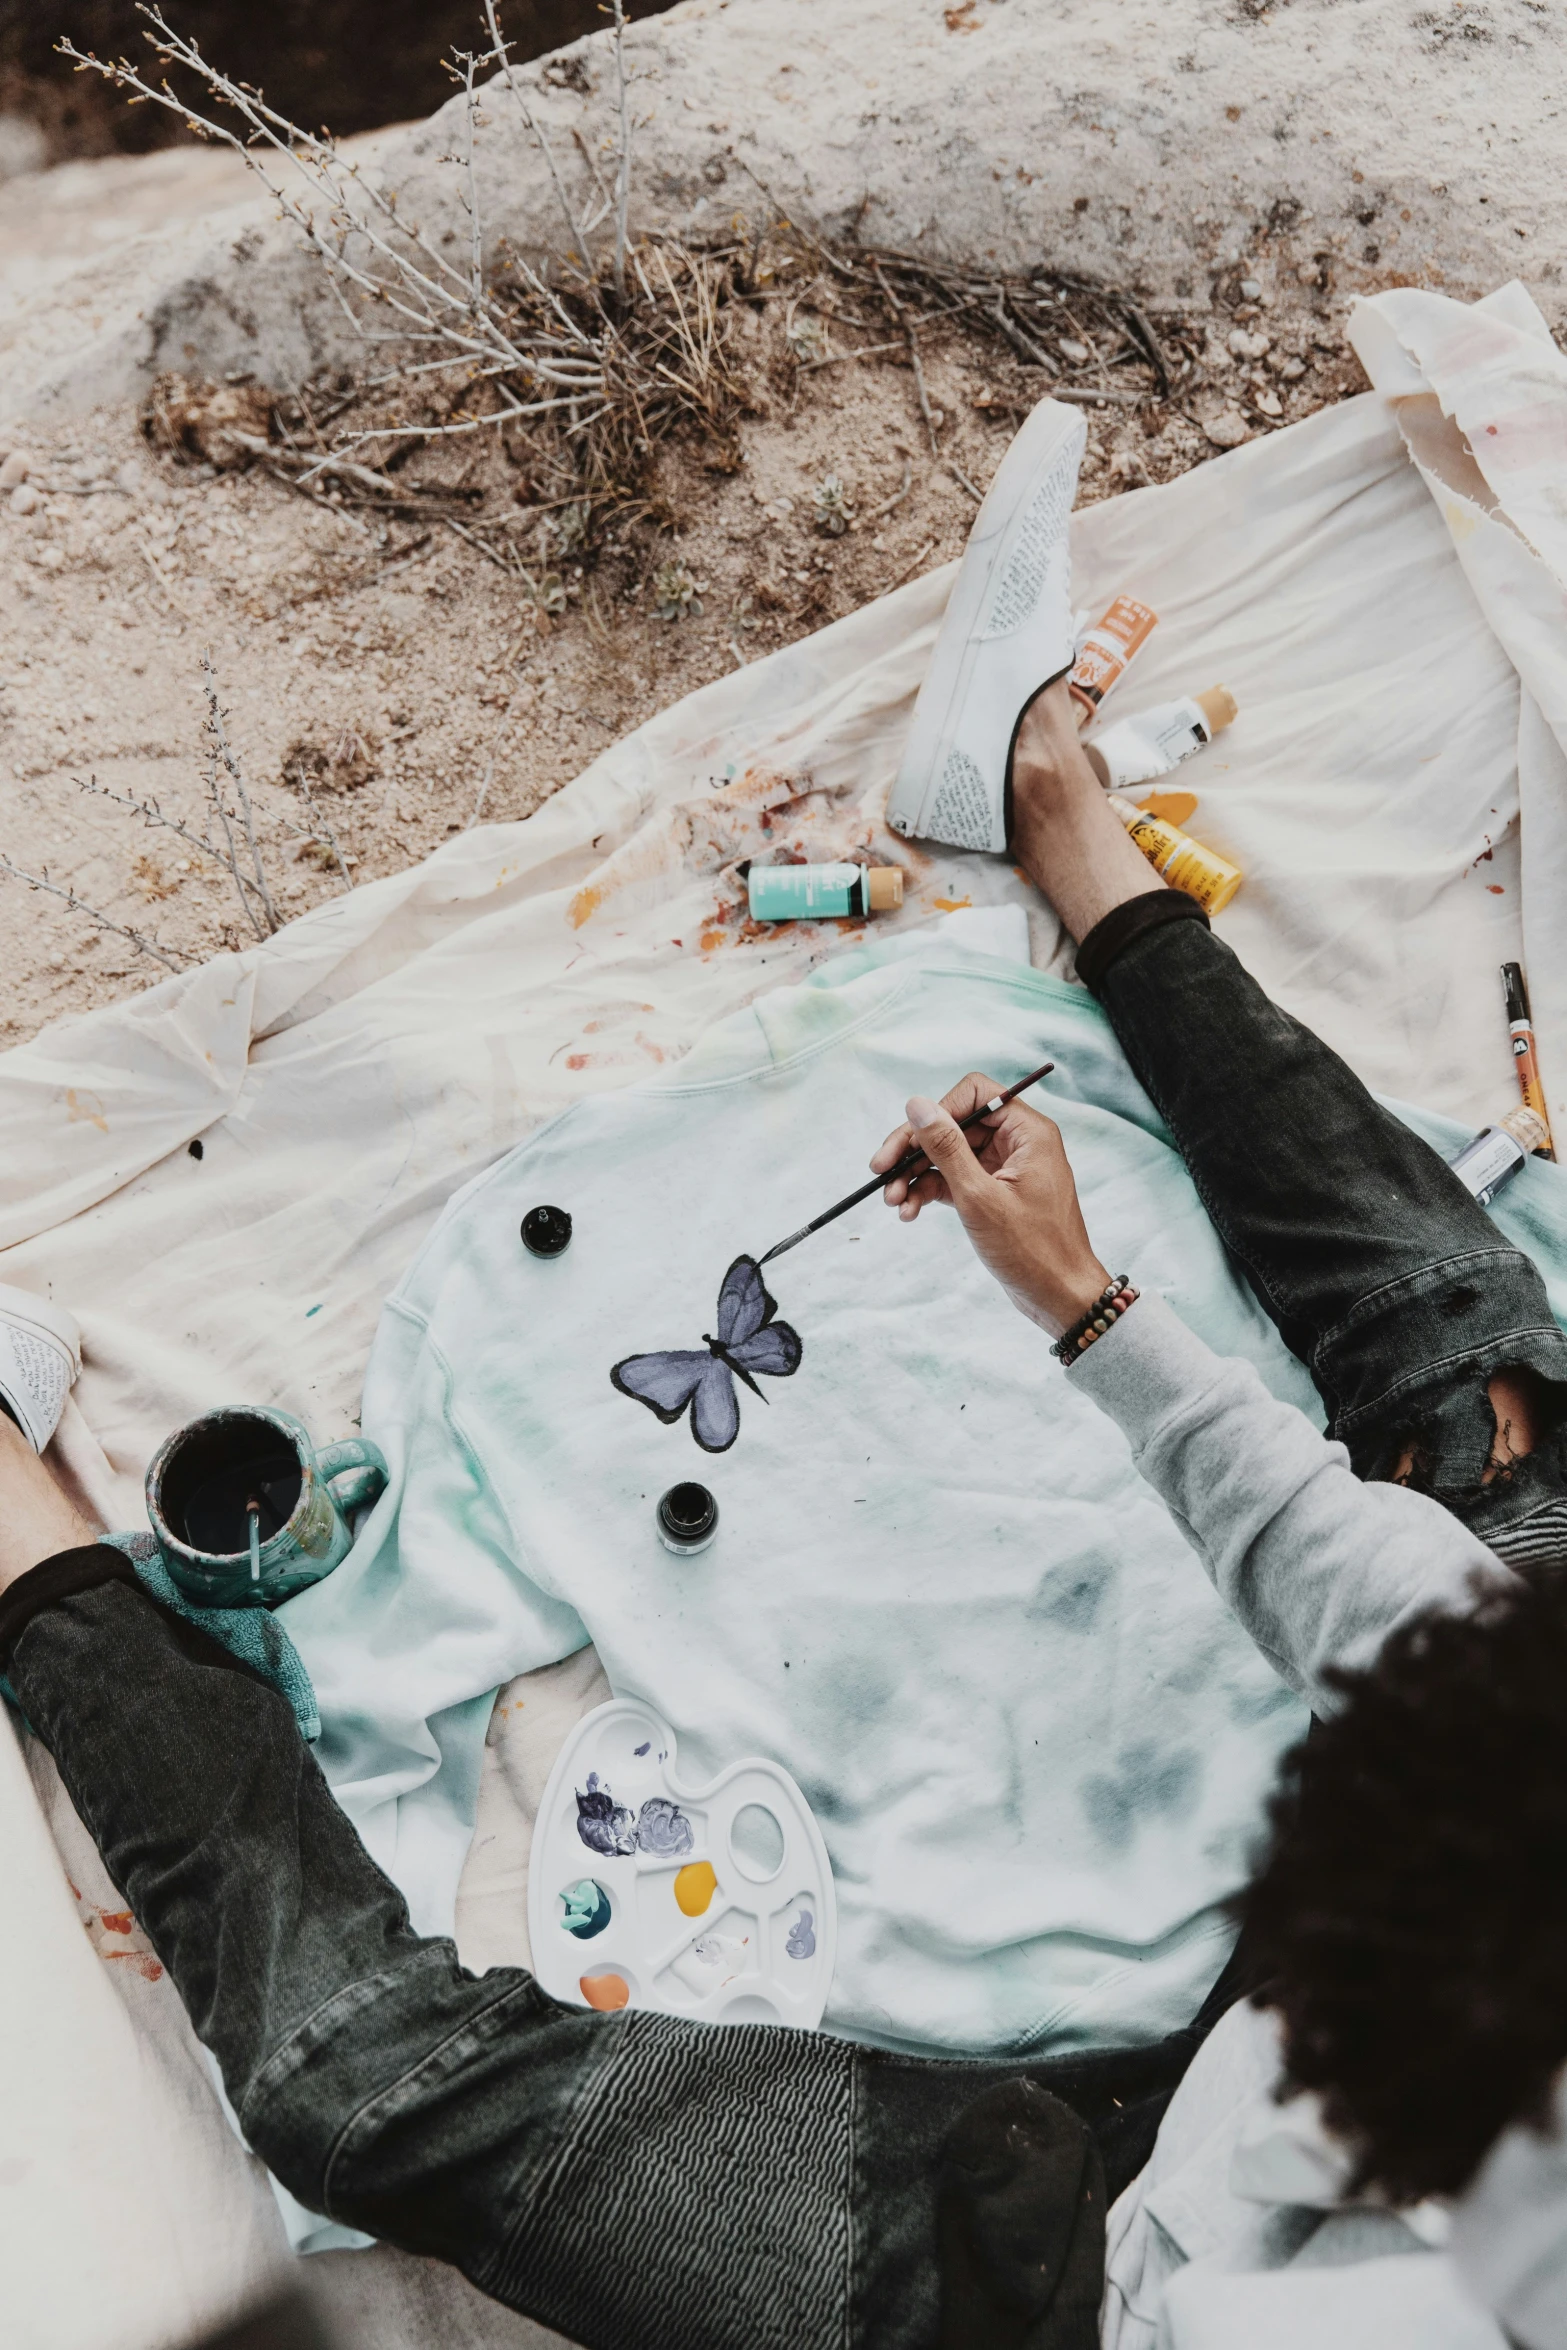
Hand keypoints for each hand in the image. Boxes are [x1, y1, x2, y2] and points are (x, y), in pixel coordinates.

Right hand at [869, 1073, 1110, 1336]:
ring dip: (916, 1174)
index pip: (974, 1094)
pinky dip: (929, 1192)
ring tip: (892, 1201)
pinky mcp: (993, 1193)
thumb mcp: (979, 1197)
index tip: (909, 1141)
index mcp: (1027, 1133)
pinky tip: (908, 1211)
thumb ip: (946, 1148)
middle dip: (915, 1149)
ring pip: (949, 1155)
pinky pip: (954, 1180)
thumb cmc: (1033, 1250)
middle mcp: (1017, 1143)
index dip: (938, 1111)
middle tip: (880, 1170)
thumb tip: (917, 1105)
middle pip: (954, 1124)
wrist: (1058, 1297)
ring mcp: (1004, 1169)